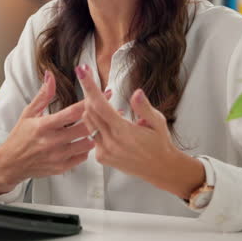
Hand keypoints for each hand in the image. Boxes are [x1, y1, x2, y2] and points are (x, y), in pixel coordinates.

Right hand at [0, 71, 94, 194]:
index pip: (72, 112)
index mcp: (43, 125)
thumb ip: (43, 95)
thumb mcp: (28, 113)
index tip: (103, 94)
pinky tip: (83, 141)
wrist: (11, 164)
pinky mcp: (61, 168)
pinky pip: (83, 157)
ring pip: (87, 144)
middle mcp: (52, 142)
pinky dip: (85, 148)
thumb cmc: (20, 136)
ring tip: (93, 126)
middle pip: (84, 128)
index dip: (90, 102)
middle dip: (96, 117)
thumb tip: (51, 75)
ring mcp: (58, 156)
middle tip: (103, 111)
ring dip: (92, 134)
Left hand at [76, 64, 204, 198]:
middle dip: (90, 95)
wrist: (160, 169)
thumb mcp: (158, 122)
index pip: (100, 105)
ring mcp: (104, 151)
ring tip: (105, 105)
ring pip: (89, 123)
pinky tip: (110, 124)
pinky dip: (97, 126)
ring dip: (92, 110)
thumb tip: (136, 93)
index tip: (81, 71)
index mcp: (124, 131)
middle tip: (93, 84)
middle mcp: (111, 142)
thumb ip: (144, 107)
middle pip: (90, 111)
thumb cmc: (160, 144)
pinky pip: (92, 135)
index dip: (89, 86)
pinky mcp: (102, 157)